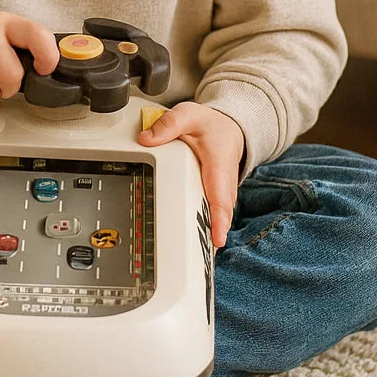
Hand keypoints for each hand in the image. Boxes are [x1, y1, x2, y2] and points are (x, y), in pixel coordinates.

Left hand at [137, 101, 243, 247]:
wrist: (230, 128)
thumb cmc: (210, 126)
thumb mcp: (188, 115)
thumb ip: (168, 125)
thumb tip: (146, 139)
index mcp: (218, 164)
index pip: (220, 195)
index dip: (219, 218)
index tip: (216, 238)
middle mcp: (224, 183)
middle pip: (220, 214)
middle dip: (212, 235)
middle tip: (199, 258)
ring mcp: (223, 193)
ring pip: (218, 218)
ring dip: (210, 236)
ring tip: (196, 261)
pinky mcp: (218, 198)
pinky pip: (215, 216)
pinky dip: (208, 230)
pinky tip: (196, 249)